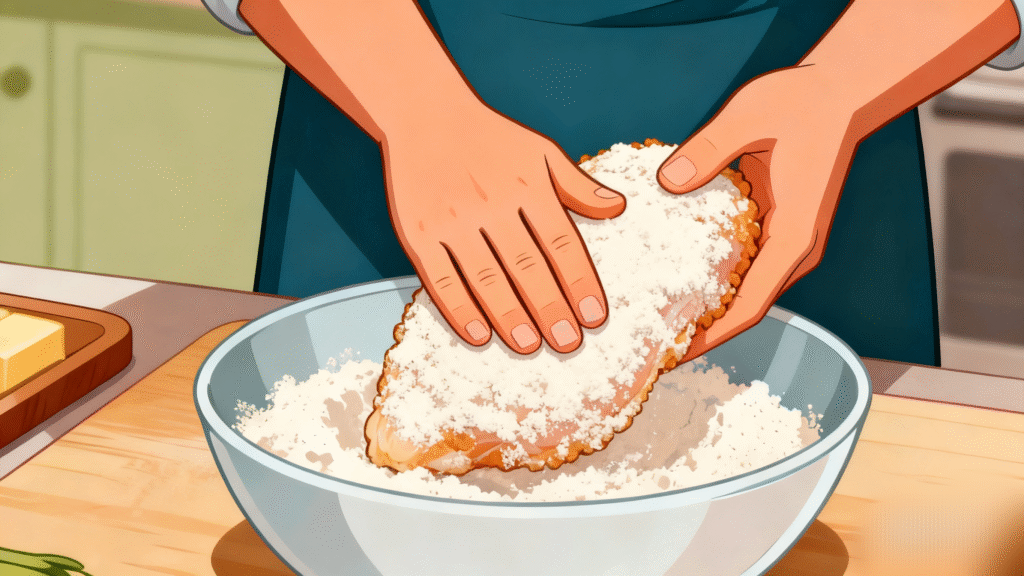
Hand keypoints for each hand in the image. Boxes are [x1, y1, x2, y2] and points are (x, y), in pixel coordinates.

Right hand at [383, 105, 625, 353]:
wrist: (423, 114)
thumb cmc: (489, 137)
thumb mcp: (541, 151)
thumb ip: (578, 185)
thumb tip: (618, 208)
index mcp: (527, 185)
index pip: (561, 243)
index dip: (580, 282)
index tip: (595, 316)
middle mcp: (491, 203)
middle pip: (526, 266)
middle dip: (551, 308)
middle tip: (569, 343)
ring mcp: (452, 220)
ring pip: (485, 277)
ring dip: (510, 316)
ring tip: (531, 346)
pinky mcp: (418, 233)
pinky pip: (440, 278)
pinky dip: (459, 309)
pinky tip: (479, 334)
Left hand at [657, 67, 859, 361]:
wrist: (840, 92)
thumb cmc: (802, 103)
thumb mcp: (750, 116)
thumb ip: (709, 150)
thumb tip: (668, 182)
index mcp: (793, 236)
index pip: (751, 304)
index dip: (713, 335)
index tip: (677, 354)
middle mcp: (794, 248)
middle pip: (745, 307)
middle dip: (703, 331)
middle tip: (653, 345)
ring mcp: (788, 240)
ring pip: (744, 289)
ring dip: (707, 307)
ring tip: (658, 320)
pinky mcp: (777, 227)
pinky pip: (743, 264)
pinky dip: (713, 278)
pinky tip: (676, 276)